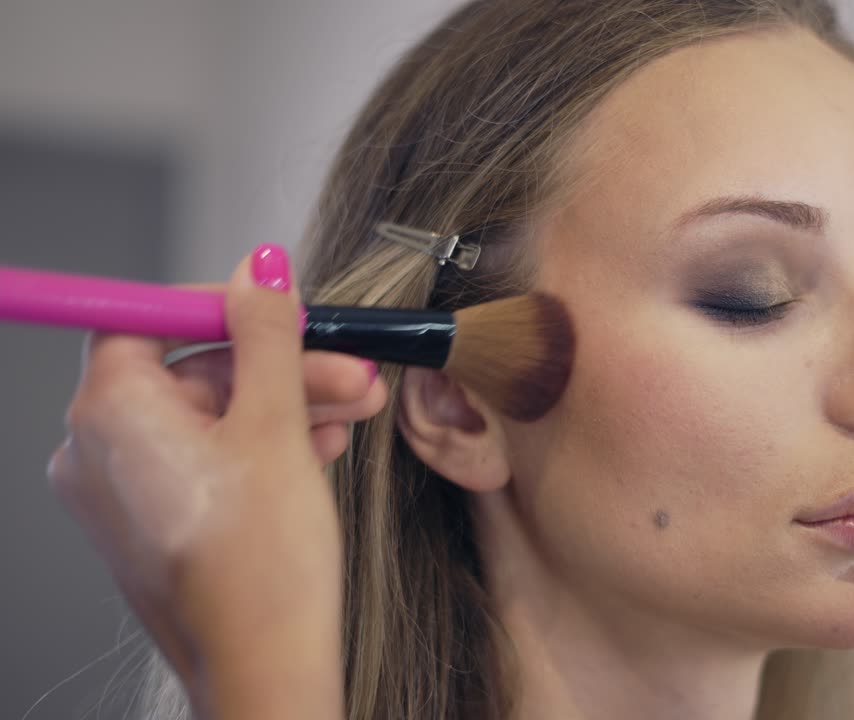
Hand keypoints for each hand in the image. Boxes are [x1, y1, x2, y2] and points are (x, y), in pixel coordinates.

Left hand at [46, 245, 381, 717]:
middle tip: (352, 373)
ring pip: (209, 417)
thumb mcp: (277, 424)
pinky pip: (205, 459)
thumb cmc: (263, 561)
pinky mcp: (154, 525)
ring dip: (287, 406)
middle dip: (283, 367)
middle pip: (194, 370)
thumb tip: (257, 267)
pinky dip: (262, 447)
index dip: (219, 307)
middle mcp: (97, 450)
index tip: (280, 312)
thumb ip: (266, 333)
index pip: (147, 320)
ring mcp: (122, 494)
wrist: (265, 669)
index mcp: (110, 414)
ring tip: (356, 413)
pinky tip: (321, 448)